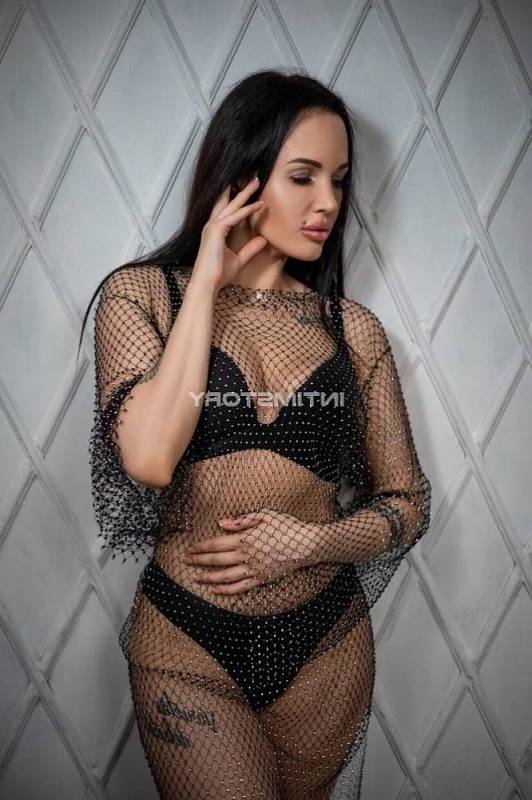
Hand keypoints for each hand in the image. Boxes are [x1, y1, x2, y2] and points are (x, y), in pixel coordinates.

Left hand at [181, 508, 316, 593]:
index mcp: (246, 538)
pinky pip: (239, 587)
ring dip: (207, 577)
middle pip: (217, 560)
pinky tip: (215, 589)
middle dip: (199, 561)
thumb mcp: (266, 515)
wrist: (307, 544)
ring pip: (224, 576)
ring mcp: (253, 569)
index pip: (217, 544)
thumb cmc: (287, 527)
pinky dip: (225, 590)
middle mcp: (247, 555)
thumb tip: (222, 523)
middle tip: (185, 561)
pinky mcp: (261, 579)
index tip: (190, 548)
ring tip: (195, 578)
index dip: (201, 547)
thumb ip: (242, 520)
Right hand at [192, 176, 267, 292]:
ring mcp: (212, 227)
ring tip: (257, 181)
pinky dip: (247, 210)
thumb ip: (250, 249)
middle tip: (254, 177)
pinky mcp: (216, 231)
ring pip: (232, 205)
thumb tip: (263, 241)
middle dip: (241, 189)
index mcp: (216, 230)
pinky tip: (259, 205)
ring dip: (245, 193)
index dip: (239, 199)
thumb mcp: (239, 260)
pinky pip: (234, 217)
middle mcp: (212, 225)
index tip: (251, 190)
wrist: (207, 284)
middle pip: (228, 202)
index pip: (228, 210)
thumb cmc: (218, 274)